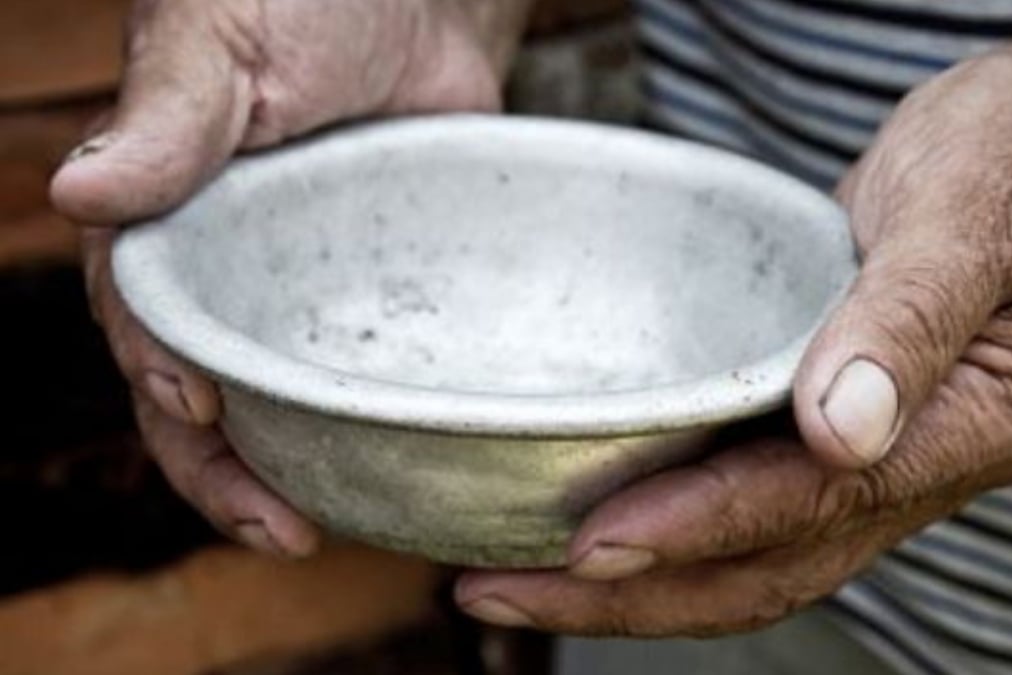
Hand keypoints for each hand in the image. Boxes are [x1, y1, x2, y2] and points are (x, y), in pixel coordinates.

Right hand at [52, 0, 530, 556]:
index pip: (145, 320)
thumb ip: (166, 118)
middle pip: (209, 391)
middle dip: (230, 470)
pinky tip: (400, 468)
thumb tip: (82, 194)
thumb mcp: (222, 38)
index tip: (204, 410)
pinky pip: (364, 371)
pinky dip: (367, 424)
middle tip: (283, 528)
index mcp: (166, 218)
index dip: (164, 376)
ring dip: (296, 470)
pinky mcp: (377, 293)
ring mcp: (307, 289)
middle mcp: (230, 267)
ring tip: (325, 528)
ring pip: (284, 401)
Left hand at [453, 53, 1011, 634]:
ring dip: (635, 585)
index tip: (593, 544)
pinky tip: (581, 523)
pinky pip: (743, 510)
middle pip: (769, 567)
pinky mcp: (829, 440)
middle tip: (502, 594)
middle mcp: (926, 467)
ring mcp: (878, 463)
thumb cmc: (1005, 158)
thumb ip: (908, 317)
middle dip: (636, 593)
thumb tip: (840, 432)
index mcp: (980, 422)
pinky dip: (664, 529)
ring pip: (749, 559)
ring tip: (511, 582)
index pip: (822, 499)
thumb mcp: (966, 209)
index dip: (704, 524)